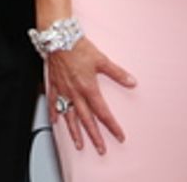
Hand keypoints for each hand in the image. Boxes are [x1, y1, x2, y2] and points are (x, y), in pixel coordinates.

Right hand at [45, 37, 135, 154]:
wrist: (58, 37)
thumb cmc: (78, 47)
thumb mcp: (102, 60)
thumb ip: (117, 73)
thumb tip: (132, 82)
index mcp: (88, 88)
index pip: (103, 112)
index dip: (112, 126)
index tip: (119, 136)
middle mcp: (75, 93)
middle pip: (86, 120)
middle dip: (94, 136)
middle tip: (100, 149)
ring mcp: (64, 90)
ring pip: (69, 116)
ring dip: (74, 131)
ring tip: (79, 144)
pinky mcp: (54, 84)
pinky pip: (53, 102)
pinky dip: (54, 112)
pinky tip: (54, 121)